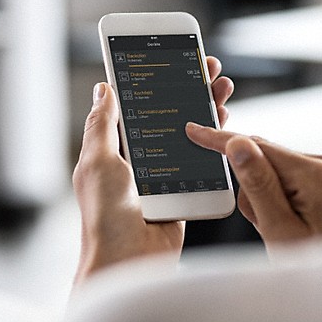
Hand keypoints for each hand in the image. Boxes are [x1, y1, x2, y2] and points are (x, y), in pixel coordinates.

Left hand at [72, 57, 233, 282]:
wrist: (127, 262)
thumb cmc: (104, 216)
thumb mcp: (96, 161)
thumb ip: (102, 124)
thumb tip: (102, 89)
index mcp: (115, 151)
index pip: (138, 106)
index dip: (155, 81)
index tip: (172, 59)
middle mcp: (140, 161)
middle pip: (169, 116)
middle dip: (188, 89)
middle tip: (207, 68)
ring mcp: (164, 177)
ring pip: (190, 135)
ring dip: (206, 110)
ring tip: (222, 89)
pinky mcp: (185, 193)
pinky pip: (202, 164)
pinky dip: (215, 143)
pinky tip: (225, 124)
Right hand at [185, 124, 321, 254]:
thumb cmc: (308, 266)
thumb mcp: (276, 228)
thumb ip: (257, 184)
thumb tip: (238, 144)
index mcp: (320, 175)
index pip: (261, 147)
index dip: (224, 141)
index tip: (196, 130)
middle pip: (268, 159)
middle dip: (253, 187)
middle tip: (263, 222)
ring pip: (274, 168)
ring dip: (263, 195)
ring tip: (276, 227)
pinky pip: (287, 175)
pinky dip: (276, 195)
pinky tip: (285, 220)